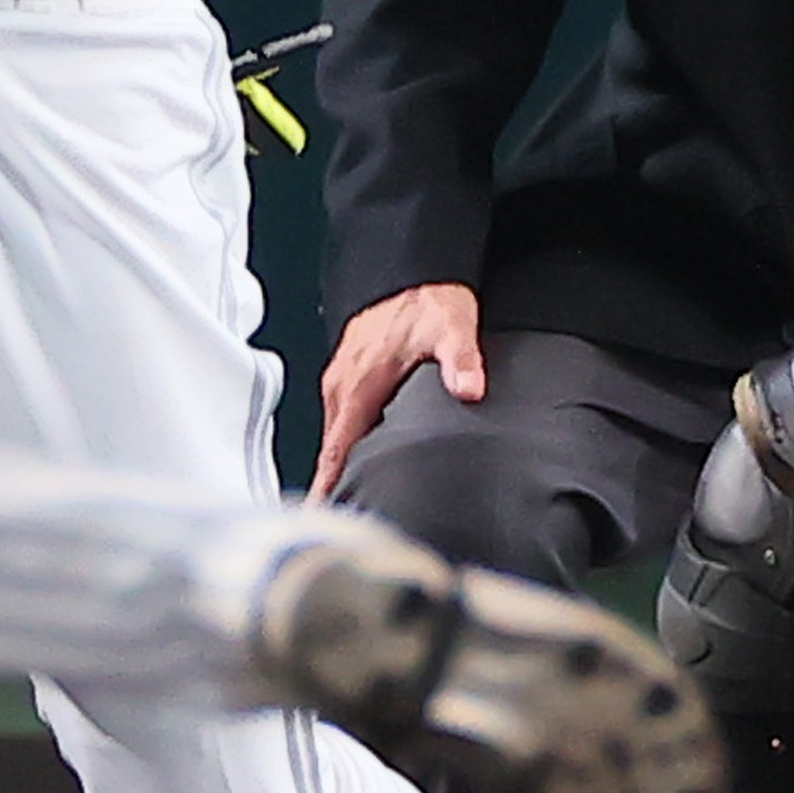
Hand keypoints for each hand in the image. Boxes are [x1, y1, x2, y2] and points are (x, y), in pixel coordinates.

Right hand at [311, 283, 485, 498]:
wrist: (412, 268)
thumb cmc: (426, 299)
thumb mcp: (451, 327)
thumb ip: (461, 359)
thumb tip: (468, 388)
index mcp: (359, 383)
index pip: (336, 448)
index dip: (330, 485)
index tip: (325, 515)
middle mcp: (343, 384)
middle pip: (332, 448)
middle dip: (334, 486)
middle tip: (345, 524)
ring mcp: (343, 379)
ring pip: (337, 435)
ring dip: (340, 465)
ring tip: (352, 503)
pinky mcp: (351, 376)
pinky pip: (342, 420)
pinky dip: (347, 444)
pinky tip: (363, 459)